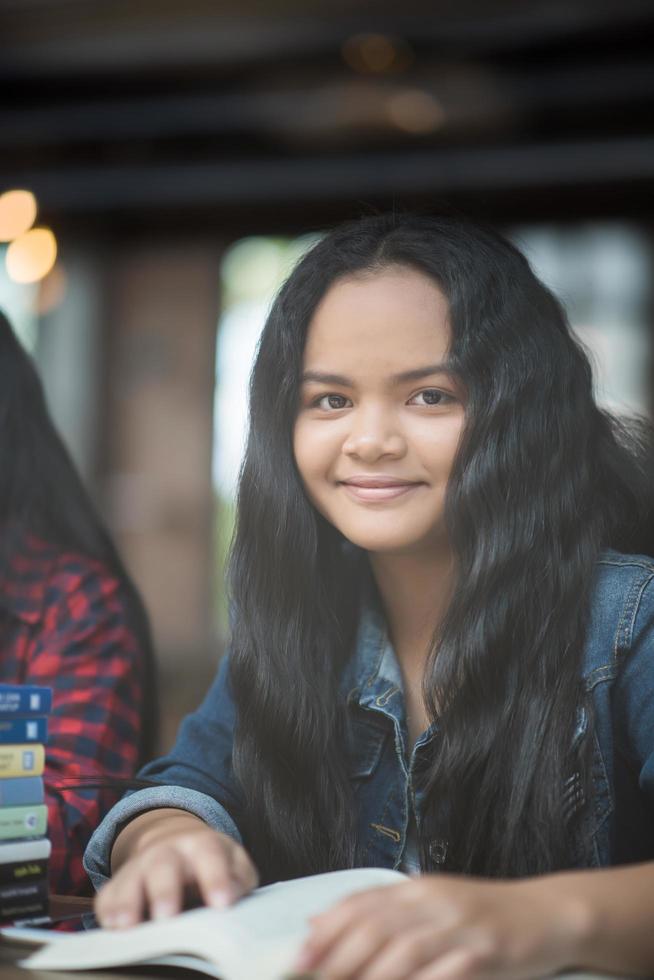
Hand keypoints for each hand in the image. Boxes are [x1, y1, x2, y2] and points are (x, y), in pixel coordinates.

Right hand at [95, 810, 257, 927]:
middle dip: (164, 890)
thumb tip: (232, 894)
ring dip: (128, 901)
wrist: (179, 844)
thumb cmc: (213, 864)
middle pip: (163, 864)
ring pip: (130, 878)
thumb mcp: (234, 864)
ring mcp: (140, 866)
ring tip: (127, 926)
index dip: (215, 878)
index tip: (222, 904)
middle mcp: (167, 851)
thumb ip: (239, 877)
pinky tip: (111, 926)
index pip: (209, 855)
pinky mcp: (119, 884)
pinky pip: (107, 895)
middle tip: (167, 916)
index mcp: (201, 844)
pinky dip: (108, 910)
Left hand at [295, 873, 590, 979]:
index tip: (297, 956)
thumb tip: (322, 925)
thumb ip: (384, 914)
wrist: (547, 915)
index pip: (361, 904)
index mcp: (417, 890)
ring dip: (370, 976)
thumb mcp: (432, 905)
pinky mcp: (486, 951)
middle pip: (375, 928)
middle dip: (336, 958)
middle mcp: (434, 902)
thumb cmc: (484, 916)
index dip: (326, 930)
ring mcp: (460, 926)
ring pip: (404, 951)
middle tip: (308, 978)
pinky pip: (446, 972)